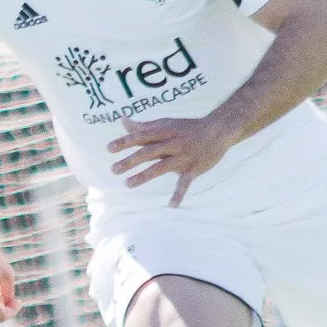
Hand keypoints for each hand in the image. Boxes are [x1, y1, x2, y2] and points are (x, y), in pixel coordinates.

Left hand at [107, 115, 238, 206]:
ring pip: (161, 167)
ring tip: (127, 184)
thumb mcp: (165, 124)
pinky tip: (172, 206)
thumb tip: (122, 120)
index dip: (124, 142)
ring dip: (144, 176)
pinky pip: (185, 183)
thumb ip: (143, 126)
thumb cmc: (186, 128)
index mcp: (163, 132)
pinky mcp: (194, 169)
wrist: (218, 131)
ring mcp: (183, 157)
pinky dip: (179, 194)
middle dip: (130, 161)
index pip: (140, 136)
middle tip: (113, 170)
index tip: (108, 149)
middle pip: (148, 152)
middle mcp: (172, 144)